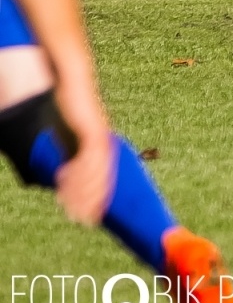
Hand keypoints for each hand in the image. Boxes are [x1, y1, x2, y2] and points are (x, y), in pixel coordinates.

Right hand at [49, 78, 112, 224]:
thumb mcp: (69, 137)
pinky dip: (76, 168)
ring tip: (70, 205)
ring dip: (82, 190)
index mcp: (104, 149)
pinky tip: (62, 179)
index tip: (92, 219)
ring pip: (97, 171)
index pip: (105, 181)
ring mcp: (102, 137)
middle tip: (83, 220)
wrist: (76, 83)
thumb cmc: (70, 110)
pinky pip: (88, 154)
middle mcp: (106, 145)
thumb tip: (55, 177)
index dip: (99, 201)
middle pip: (104, 180)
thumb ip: (67, 156)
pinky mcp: (93, 129)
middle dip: (93, 202)